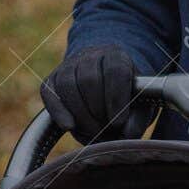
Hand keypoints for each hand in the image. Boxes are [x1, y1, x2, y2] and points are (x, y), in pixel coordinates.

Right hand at [40, 44, 156, 143]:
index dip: (116, 98)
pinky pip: (49, 93)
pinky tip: (69, 127)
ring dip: (80, 114)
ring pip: (68, 85)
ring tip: (93, 132)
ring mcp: (68, 66)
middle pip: (89, 79)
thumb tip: (127, 133)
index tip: (118, 123)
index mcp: (116, 56)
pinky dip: (58, 111)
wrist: (103, 86)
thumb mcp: (140, 106)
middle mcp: (90, 55)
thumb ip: (138, 119)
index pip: (115, 70)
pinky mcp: (51, 80)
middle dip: (97, 111)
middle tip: (106, 131)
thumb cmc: (125, 98)